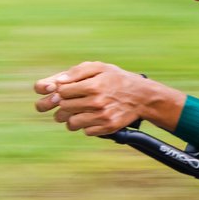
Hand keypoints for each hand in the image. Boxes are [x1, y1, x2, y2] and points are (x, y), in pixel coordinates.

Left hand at [34, 61, 182, 135]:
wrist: (142, 96)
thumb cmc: (117, 79)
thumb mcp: (99, 68)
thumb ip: (76, 72)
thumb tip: (57, 82)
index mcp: (92, 85)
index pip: (61, 92)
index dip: (56, 92)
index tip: (59, 93)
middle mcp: (96, 102)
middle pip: (63, 108)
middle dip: (60, 106)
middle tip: (64, 104)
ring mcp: (102, 117)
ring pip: (71, 124)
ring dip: (70, 119)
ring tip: (76, 112)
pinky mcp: (107, 127)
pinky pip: (85, 132)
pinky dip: (85, 126)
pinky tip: (91, 118)